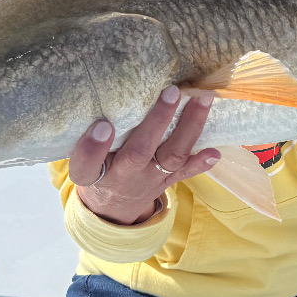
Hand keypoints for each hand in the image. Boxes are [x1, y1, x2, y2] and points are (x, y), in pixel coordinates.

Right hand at [69, 89, 219, 226]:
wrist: (112, 207)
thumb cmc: (95, 167)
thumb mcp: (82, 158)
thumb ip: (87, 137)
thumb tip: (103, 89)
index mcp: (91, 173)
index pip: (85, 165)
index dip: (92, 148)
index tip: (102, 126)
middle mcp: (122, 176)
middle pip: (138, 153)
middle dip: (156, 122)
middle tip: (171, 92)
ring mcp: (148, 180)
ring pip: (170, 157)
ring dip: (188, 128)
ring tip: (203, 100)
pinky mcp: (165, 181)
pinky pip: (184, 173)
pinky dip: (200, 163)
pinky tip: (215, 152)